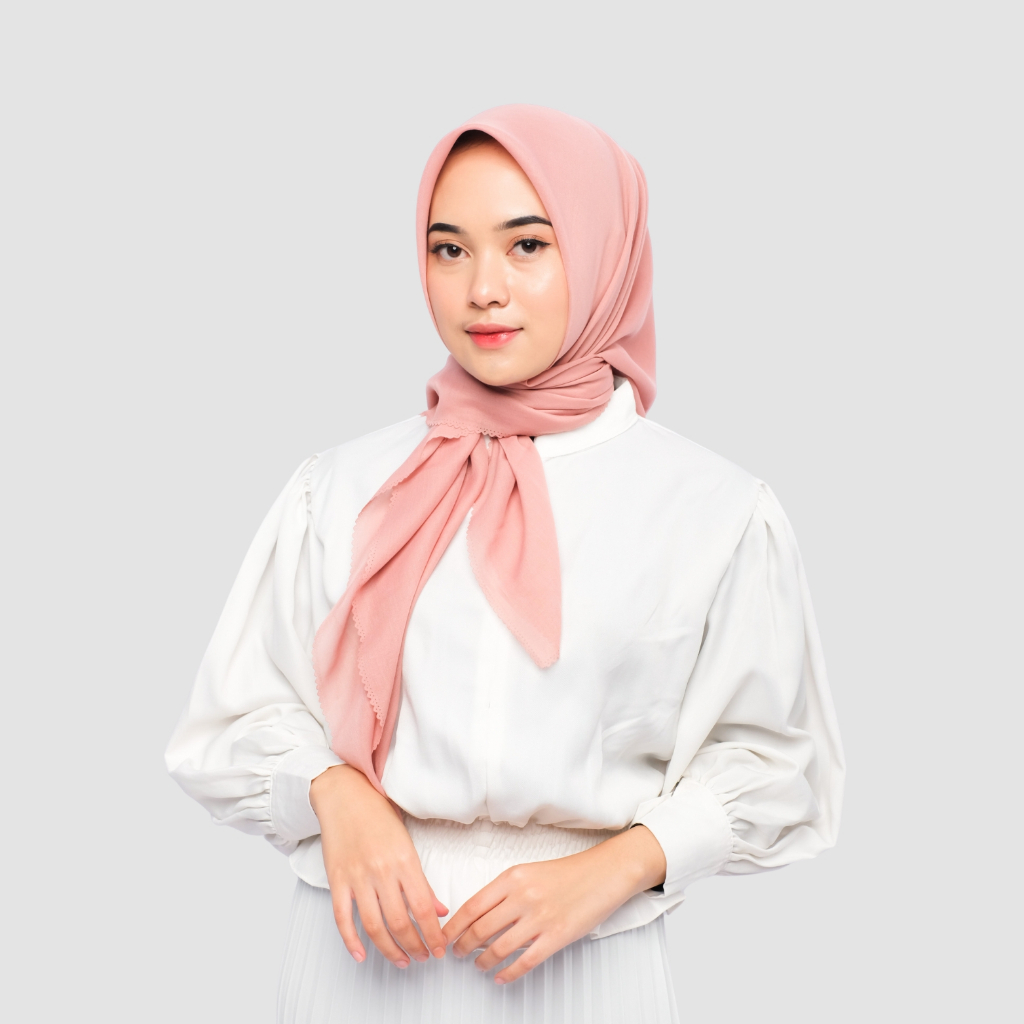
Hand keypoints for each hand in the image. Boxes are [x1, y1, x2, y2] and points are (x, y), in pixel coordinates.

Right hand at [309, 764, 447, 967]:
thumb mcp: (407, 841)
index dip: (433, 934)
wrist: (344, 794)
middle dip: (415, 946)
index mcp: (404, 859)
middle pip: (400, 922)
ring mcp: (357, 876)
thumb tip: (439, 909)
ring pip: (374, 926)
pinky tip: (361, 954)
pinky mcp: (336, 879)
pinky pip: (342, 918)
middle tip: (423, 957)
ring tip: (401, 960)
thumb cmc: (377, 813)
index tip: (440, 948)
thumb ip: (421, 879)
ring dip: (389, 949)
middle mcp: (381, 870)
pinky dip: (351, 941)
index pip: (424, 908)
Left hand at [441, 824, 665, 984]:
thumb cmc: (568, 872)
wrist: (603, 873)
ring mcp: (539, 918)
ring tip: (478, 964)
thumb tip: (480, 913)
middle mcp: (522, 897)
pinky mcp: (556, 936)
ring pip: (499, 947)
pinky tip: (501, 976)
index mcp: (513, 878)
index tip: (444, 936)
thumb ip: (505, 890)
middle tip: (456, 953)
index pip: (472, 906)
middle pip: (480, 929)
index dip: (454, 926)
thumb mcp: (529, 872)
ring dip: (483, 961)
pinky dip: (508, 973)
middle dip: (463, 946)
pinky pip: (525, 961)